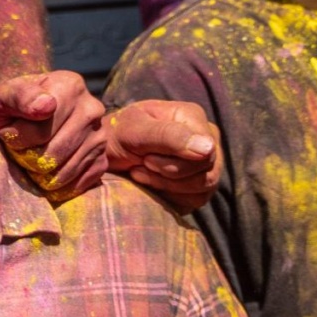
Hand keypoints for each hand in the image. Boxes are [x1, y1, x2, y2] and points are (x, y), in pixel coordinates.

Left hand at [0, 70, 107, 201]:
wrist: (34, 112)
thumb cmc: (16, 105)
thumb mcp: (6, 95)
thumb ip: (19, 97)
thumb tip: (45, 106)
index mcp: (70, 86)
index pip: (41, 130)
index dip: (17, 138)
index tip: (8, 132)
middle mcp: (92, 109)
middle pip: (53, 154)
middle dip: (27, 159)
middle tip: (18, 150)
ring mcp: (100, 135)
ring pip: (64, 172)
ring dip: (40, 174)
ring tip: (31, 158)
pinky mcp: (102, 159)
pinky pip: (77, 184)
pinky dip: (57, 185)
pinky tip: (46, 171)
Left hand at [106, 99, 221, 210]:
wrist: (108, 156)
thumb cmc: (118, 137)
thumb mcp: (135, 131)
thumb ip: (170, 135)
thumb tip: (208, 149)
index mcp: (193, 117)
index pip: (205, 149)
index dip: (175, 160)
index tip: (146, 156)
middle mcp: (206, 139)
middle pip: (205, 168)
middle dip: (167, 172)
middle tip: (142, 163)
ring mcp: (206, 163)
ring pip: (203, 185)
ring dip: (166, 184)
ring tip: (142, 171)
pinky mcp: (199, 186)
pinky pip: (197, 199)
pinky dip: (170, 195)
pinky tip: (150, 184)